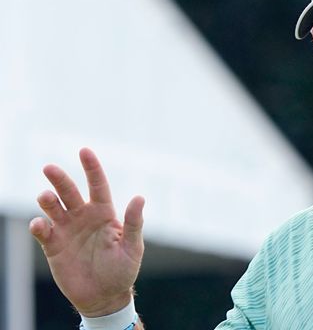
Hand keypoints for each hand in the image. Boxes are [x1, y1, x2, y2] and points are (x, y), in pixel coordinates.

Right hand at [29, 148, 144, 316]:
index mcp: (104, 213)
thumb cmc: (123, 270)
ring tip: (45, 197)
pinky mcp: (53, 246)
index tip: (84, 151)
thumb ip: (133, 223)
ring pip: (53, 208)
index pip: (97, 185)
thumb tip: (140, 197)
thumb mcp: (133, 247)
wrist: (104, 296)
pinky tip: (40, 225)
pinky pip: (43, 231)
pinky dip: (39, 226)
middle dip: (59, 179)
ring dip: (47, 200)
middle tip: (49, 168)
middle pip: (69, 192)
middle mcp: (84, 217)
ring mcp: (67, 230)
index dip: (91, 168)